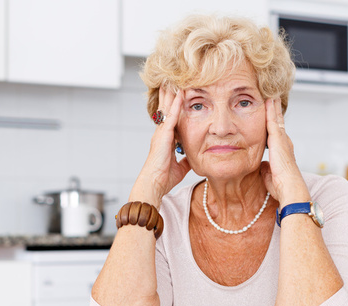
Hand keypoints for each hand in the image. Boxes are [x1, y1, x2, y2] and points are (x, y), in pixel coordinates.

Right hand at [131, 86, 190, 205]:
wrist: (153, 185)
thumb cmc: (163, 178)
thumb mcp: (180, 167)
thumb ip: (186, 159)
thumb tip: (194, 157)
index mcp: (165, 139)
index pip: (170, 118)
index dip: (173, 105)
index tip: (178, 92)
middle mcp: (161, 133)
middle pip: (166, 109)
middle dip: (169, 94)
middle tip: (172, 78)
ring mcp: (161, 133)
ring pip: (167, 108)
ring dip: (171, 93)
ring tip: (174, 78)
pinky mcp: (163, 136)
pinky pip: (171, 116)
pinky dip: (176, 104)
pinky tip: (180, 93)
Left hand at [260, 98, 310, 204]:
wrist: (289, 187)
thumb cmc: (281, 185)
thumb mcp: (269, 175)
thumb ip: (265, 168)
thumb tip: (261, 167)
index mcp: (282, 151)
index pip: (276, 134)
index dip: (273, 124)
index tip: (270, 116)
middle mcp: (284, 142)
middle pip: (278, 122)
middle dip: (275, 111)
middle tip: (273, 98)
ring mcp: (282, 139)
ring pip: (276, 118)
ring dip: (273, 106)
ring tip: (271, 94)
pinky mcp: (277, 138)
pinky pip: (272, 120)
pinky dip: (270, 109)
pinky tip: (268, 100)